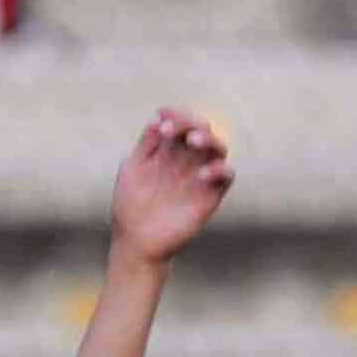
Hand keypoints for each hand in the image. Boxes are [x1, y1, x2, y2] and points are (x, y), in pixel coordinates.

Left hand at [111, 108, 234, 266]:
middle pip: (200, 130)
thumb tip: (158, 117)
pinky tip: (203, 173)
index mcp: (169, 151)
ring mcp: (201, 175)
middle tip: (173, 129)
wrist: (135, 241)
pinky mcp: (211, 194)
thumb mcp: (132, 170)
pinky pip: (226, 175)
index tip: (162, 115)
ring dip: (209, 139)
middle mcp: (188, 160)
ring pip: (218, 148)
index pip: (180, 125)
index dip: (175, 116)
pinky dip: (220, 169)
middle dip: (190, 124)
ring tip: (193, 140)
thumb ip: (146, 145)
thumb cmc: (130, 205)